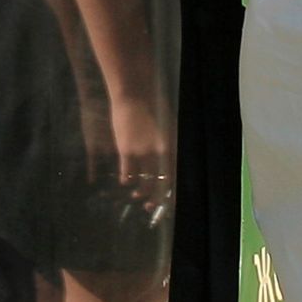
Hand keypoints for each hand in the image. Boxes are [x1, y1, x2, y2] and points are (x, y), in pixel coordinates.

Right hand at [111, 95, 173, 222]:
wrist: (135, 94)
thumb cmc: (153, 107)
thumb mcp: (168, 127)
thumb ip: (169, 146)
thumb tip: (170, 163)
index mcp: (173, 147)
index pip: (176, 178)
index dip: (173, 195)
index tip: (170, 206)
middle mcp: (160, 153)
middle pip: (161, 185)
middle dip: (156, 200)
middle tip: (151, 207)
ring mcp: (143, 153)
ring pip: (143, 183)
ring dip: (140, 193)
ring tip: (137, 197)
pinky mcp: (127, 150)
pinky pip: (127, 173)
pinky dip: (126, 180)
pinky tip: (125, 182)